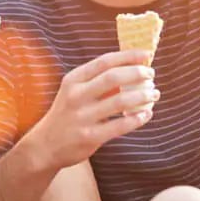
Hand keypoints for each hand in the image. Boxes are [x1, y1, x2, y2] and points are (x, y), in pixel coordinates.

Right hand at [27, 50, 158, 170]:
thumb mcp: (74, 91)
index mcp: (74, 79)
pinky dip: (137, 118)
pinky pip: (120, 125)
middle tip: (151, 75)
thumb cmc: (67, 113)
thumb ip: (98, 80)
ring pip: (120, 101)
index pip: (105, 61)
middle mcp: (76, 95)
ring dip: (142, 96)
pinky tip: (146, 114)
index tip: (146, 55)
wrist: (45, 145)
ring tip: (154, 94)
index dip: (128, 56)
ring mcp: (82, 117)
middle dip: (137, 74)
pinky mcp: (89, 136)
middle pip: (113, 78)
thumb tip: (132, 68)